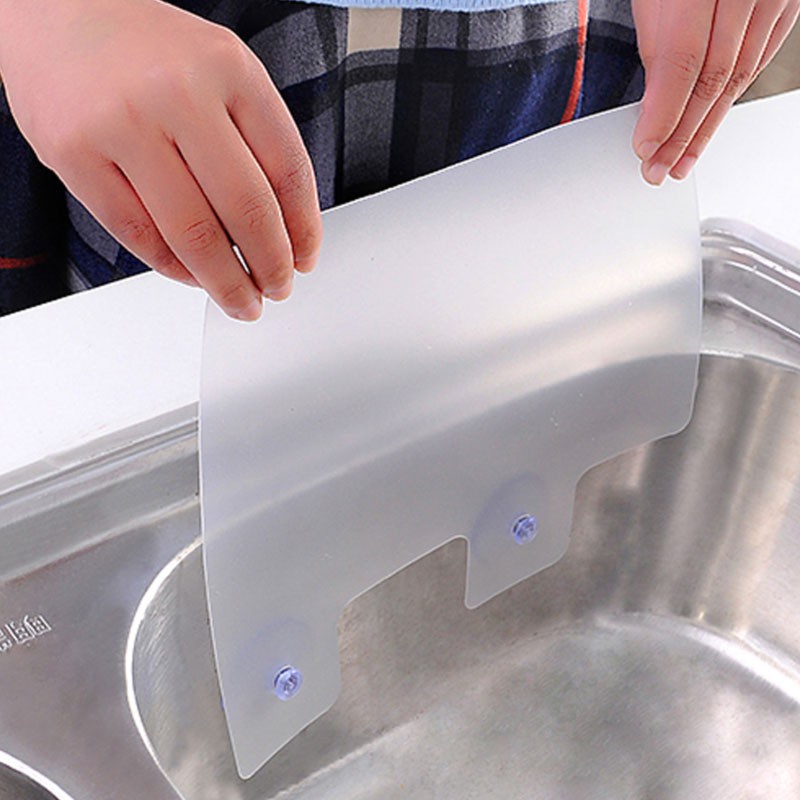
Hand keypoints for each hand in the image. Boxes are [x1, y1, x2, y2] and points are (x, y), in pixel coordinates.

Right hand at [0, 0, 321, 319]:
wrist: (52, 7)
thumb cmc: (146, 49)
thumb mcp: (220, 69)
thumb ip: (255, 137)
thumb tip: (285, 228)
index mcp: (229, 69)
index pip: (289, 170)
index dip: (304, 229)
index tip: (305, 259)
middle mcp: (177, 93)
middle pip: (246, 210)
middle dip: (271, 266)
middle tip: (276, 289)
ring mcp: (121, 123)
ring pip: (193, 234)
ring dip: (225, 282)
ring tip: (240, 300)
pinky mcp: (73, 153)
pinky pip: (137, 234)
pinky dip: (173, 268)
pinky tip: (191, 275)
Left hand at [632, 0, 799, 184]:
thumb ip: (657, 36)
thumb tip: (654, 99)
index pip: (684, 61)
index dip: (664, 112)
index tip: (644, 147)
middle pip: (716, 76)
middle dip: (684, 132)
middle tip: (658, 168)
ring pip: (742, 72)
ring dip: (709, 124)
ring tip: (681, 159)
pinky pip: (761, 55)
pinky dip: (732, 93)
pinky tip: (711, 119)